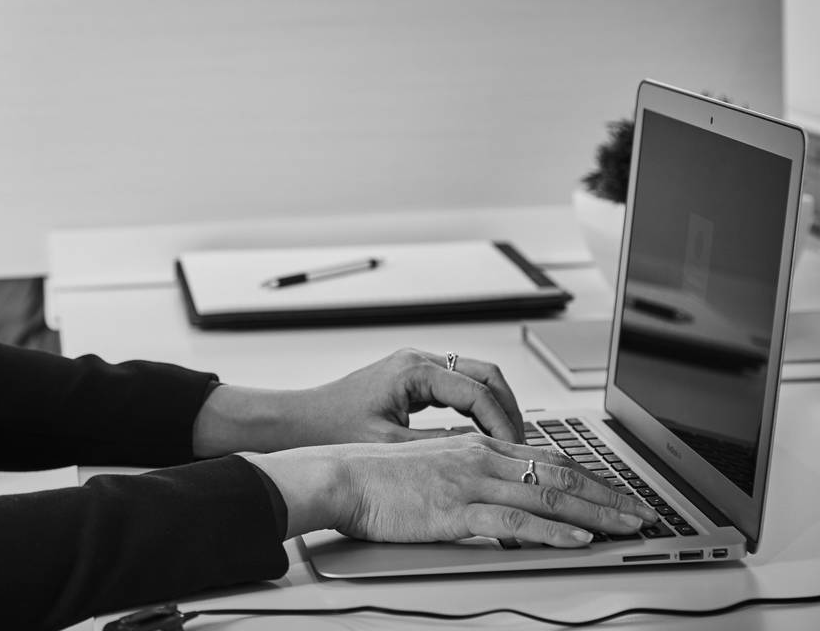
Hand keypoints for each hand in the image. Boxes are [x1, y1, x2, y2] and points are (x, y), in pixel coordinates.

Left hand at [192, 348, 522, 455]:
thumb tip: (483, 459)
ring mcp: (414, 368)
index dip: (503, 422)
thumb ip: (440, 449)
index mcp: (415, 371)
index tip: (516, 449)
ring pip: (473, 377)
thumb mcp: (392, 447)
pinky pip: (455, 387)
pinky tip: (482, 436)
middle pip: (485, 374)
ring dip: (494, 406)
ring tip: (510, 441)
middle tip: (523, 443)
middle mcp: (417, 361)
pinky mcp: (408, 380)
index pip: (479, 391)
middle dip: (509, 408)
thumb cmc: (332, 430)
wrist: (295, 424)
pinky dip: (475, 407)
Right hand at [248, 434, 658, 544]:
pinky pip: (515, 522)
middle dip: (609, 495)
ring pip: (548, 496)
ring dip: (597, 513)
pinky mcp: (456, 510)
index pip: (547, 459)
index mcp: (475, 447)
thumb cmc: (375, 476)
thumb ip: (467, 477)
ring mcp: (470, 483)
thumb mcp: (430, 467)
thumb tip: (497, 499)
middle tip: (644, 513)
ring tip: (629, 527)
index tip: (619, 494)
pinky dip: (553, 533)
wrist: (338, 475)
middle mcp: (480, 458)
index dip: (590, 477)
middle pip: (560, 474)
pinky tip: (578, 540)